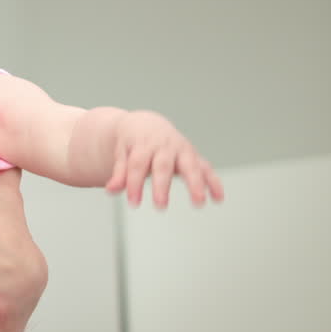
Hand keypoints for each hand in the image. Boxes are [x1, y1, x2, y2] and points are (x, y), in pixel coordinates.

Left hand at [102, 110, 225, 208]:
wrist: (146, 125)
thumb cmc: (132, 143)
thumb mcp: (121, 154)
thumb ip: (119, 173)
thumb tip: (111, 190)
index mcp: (143, 145)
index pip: (138, 165)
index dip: (135, 184)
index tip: (134, 203)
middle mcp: (164, 147)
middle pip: (163, 166)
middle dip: (162, 186)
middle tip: (160, 206)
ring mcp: (181, 150)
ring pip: (190, 166)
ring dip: (196, 184)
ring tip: (199, 203)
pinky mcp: (193, 156)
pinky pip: (206, 168)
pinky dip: (214, 182)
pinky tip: (219, 198)